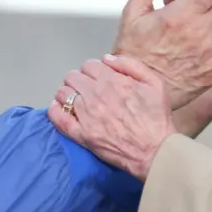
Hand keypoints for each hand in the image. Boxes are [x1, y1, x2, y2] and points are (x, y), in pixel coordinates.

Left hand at [48, 55, 174, 179]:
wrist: (154, 151)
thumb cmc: (157, 118)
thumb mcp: (155, 83)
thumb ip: (131, 65)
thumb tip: (107, 59)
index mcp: (112, 81)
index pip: (89, 65)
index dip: (93, 70)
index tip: (98, 78)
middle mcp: (95, 95)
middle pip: (72, 77)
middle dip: (79, 80)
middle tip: (88, 89)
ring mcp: (86, 115)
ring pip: (63, 94)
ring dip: (68, 93)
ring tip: (77, 100)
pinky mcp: (81, 134)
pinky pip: (57, 117)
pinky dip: (54, 109)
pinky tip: (59, 108)